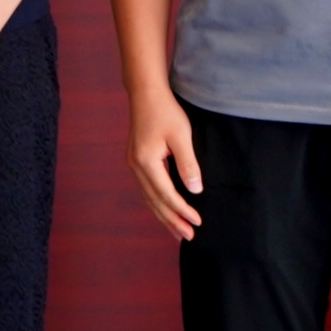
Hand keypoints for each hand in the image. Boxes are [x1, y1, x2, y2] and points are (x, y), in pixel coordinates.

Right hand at [129, 86, 203, 242]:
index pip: (166, 194)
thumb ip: (188, 164)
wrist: (145, 94)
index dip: (182, 210)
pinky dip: (156, 203)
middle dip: (171, 220)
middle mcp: (135, 166)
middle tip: (187, 236)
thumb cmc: (165, 112)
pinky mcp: (136, 160)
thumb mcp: (181, 136)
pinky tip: (164, 209)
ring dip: (163, 215)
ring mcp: (133, 164)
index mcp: (146, 161)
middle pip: (154, 201)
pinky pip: (146, 189)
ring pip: (148, 197)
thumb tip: (195, 190)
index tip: (197, 222)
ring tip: (177, 230)